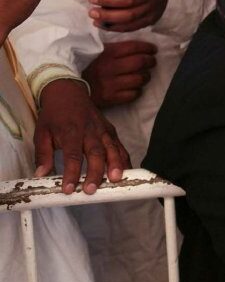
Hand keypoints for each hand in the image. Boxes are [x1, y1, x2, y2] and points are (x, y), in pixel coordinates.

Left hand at [34, 79, 129, 193]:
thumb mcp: (41, 133)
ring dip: (115, 165)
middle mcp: (89, 131)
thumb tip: (41, 174)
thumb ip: (43, 154)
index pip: (72, 155)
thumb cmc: (54, 115)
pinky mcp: (111, 130)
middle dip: (95, 172)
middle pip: (95, 153)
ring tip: (116, 180)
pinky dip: (124, 159)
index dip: (71, 173)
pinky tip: (127, 171)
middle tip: (92, 189)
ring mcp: (103, 130)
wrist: (68, 92)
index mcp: (70, 132)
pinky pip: (120, 146)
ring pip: (112, 148)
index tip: (68, 189)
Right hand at [81, 40, 156, 107]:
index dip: (147, 48)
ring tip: (144, 75)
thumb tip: (134, 44)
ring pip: (139, 79)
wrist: (65, 86)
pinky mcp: (110, 98)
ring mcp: (111, 83)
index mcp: (107, 53)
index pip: (134, 47)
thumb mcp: (94, 51)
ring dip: (146, 77)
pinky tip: (135, 88)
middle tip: (152, 62)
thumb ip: (112, 47)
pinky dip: (137, 91)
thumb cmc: (83, 66)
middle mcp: (110, 67)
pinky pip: (133, 94)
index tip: (153, 50)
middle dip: (150, 61)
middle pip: (140, 62)